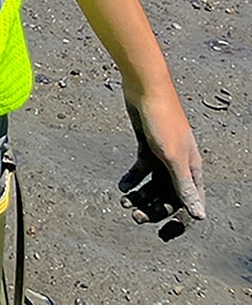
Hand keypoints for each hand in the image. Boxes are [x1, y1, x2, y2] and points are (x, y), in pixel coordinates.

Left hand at [118, 90, 205, 239]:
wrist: (145, 88)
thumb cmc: (163, 119)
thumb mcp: (172, 156)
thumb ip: (184, 186)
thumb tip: (199, 216)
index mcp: (192, 170)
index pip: (190, 204)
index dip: (179, 221)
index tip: (162, 234)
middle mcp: (179, 165)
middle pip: (168, 196)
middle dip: (153, 209)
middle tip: (133, 216)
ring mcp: (162, 155)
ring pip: (153, 184)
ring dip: (140, 196)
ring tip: (124, 201)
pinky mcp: (146, 146)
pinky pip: (141, 169)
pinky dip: (132, 179)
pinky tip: (122, 186)